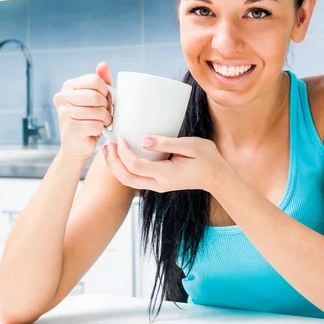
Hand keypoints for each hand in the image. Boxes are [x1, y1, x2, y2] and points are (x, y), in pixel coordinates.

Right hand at [53, 61, 112, 160]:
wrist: (77, 145)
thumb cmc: (89, 119)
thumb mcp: (96, 98)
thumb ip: (100, 81)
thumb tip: (103, 64)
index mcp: (68, 86)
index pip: (95, 80)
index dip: (106, 91)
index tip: (105, 100)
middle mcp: (62, 97)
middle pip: (97, 96)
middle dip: (107, 107)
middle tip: (104, 114)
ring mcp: (64, 113)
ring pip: (99, 112)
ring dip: (105, 120)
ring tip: (100, 123)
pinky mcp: (70, 128)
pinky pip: (97, 125)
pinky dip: (100, 130)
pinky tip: (94, 132)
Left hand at [102, 136, 229, 192]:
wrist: (216, 177)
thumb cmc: (207, 158)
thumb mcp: (191, 145)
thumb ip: (167, 143)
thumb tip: (144, 139)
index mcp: (166, 174)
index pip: (136, 166)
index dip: (124, 153)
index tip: (121, 138)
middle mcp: (158, 184)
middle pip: (126, 178)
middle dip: (113, 162)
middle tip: (107, 145)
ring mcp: (157, 186)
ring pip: (128, 181)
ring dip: (115, 167)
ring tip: (109, 150)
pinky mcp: (157, 184)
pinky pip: (135, 179)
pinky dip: (123, 169)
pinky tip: (121, 156)